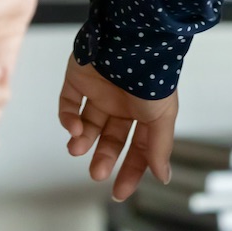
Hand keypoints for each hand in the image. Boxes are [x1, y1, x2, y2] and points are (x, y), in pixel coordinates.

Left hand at [58, 54, 177, 200]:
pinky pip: (68, 104)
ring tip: (78, 149)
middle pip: (110, 139)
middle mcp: (121, 103)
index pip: (138, 148)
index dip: (130, 171)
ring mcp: (99, 91)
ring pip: (87, 125)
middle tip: (97, 173)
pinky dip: (68, 119)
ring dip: (82, 141)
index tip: (119, 192)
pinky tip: (75, 128)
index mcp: (144, 112)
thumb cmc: (151, 74)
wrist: (130, 38)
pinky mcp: (77, 79)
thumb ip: (159, 147)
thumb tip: (163, 177)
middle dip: (103, 158)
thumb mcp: (162, 115)